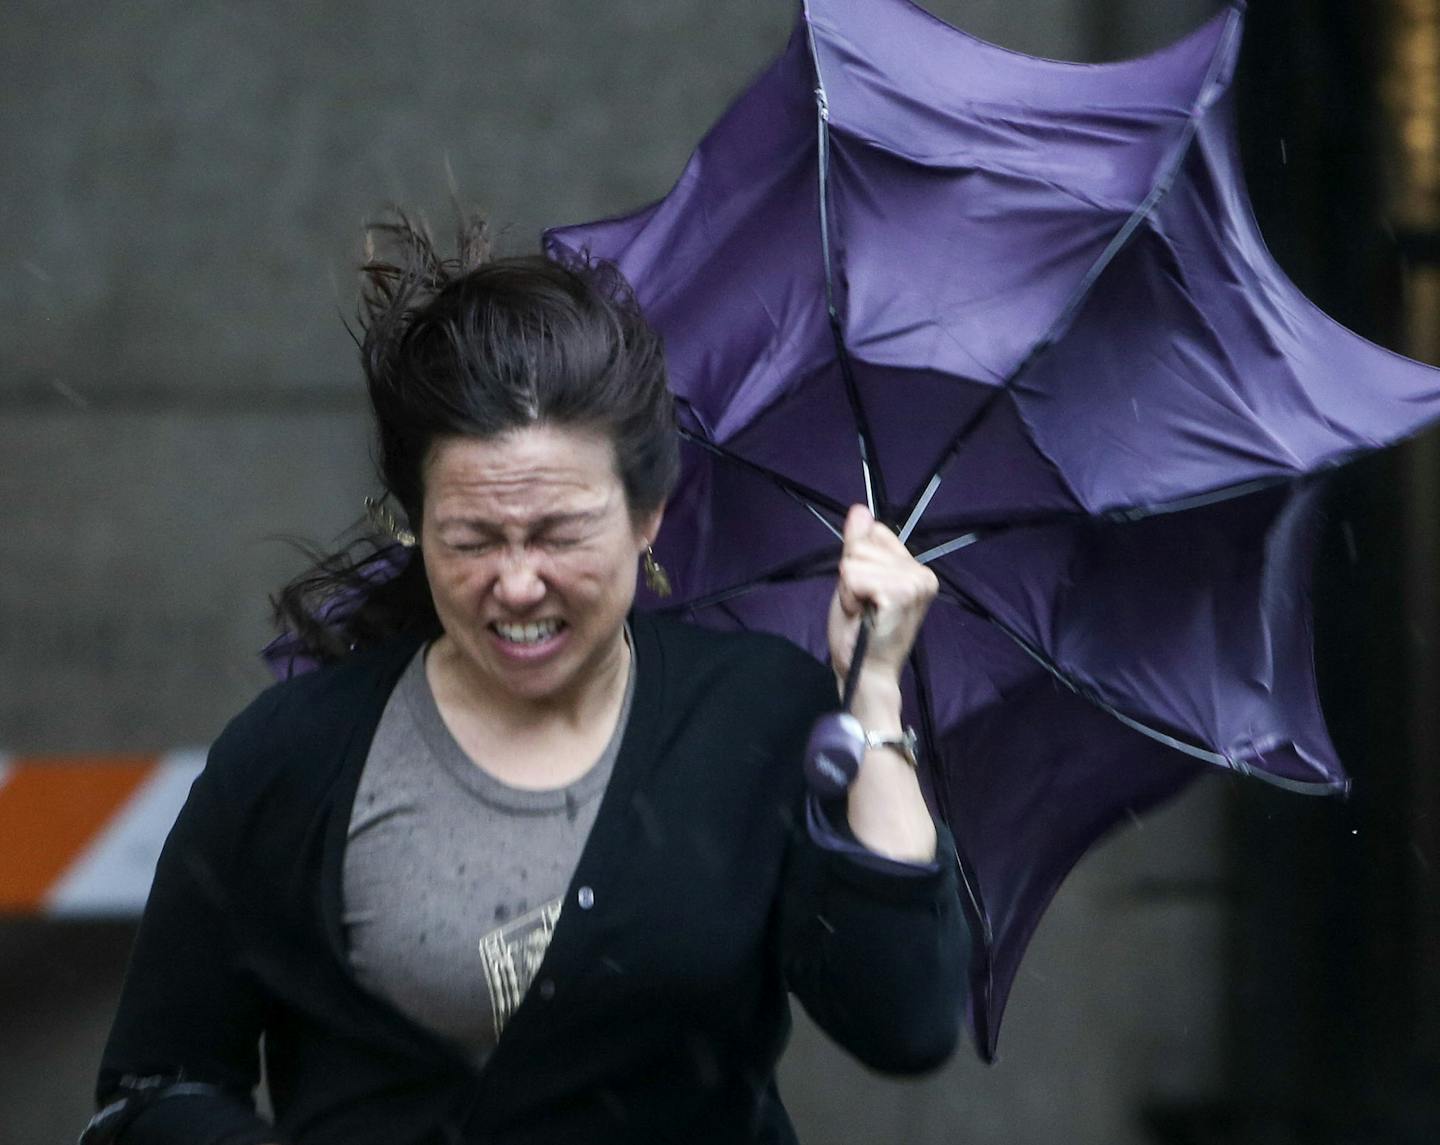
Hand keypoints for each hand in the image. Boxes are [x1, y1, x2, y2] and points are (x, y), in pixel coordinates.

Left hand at [827, 505, 937, 688]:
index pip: (873, 533)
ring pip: (854, 560)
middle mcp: (923, 573)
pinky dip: (849, 596)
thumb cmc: (859, 633)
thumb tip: (860, 510)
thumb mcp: (854, 580)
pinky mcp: (901, 594)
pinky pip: (853, 575)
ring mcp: (915, 583)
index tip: (865, 593)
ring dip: (849, 589)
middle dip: (851, 578)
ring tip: (863, 612)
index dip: (858, 563)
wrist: (865, 674)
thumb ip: (857, 545)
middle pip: (861, 546)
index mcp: (916, 568)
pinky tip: (862, 615)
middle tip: (864, 607)